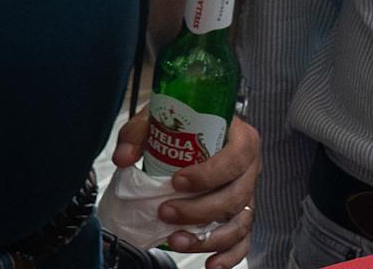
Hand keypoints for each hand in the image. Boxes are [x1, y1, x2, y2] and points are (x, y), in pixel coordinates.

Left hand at [110, 111, 259, 268]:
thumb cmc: (186, 124)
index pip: (235, 158)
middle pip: (236, 196)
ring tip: (175, 240)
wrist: (197, 133)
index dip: (209, 174)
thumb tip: (123, 158)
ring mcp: (247, 195)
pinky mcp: (242, 216)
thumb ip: (140, 132)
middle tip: (165, 211)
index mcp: (241, 139)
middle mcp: (249, 169)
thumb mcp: (163, 117)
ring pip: (239, 223)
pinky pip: (243, 241)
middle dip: (199, 210)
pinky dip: (229, 256)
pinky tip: (210, 264)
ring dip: (208, 238)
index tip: (177, 181)